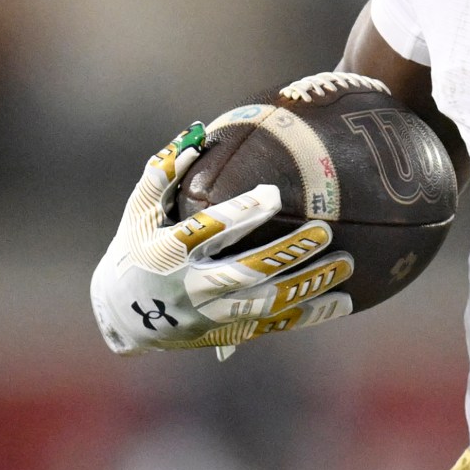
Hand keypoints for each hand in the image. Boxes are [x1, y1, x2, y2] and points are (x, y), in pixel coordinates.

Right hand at [89, 122, 354, 357]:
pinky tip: (345, 300)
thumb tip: (196, 137)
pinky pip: (275, 325)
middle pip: (245, 272)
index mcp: (167, 254)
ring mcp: (213, 315)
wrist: (123, 318)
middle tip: (324, 230)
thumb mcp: (138, 211)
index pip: (207, 232)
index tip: (274, 194)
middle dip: (286, 253)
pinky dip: (310, 314)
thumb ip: (162, 174)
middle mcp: (191, 288)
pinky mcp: (230, 332)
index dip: (240, 215)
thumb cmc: (134, 249)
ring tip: (346, 264)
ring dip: (308, 285)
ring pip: (267, 303)